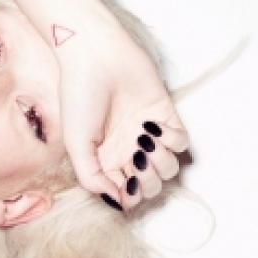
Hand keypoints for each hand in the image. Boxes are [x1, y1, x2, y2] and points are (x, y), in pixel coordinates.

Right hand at [58, 19, 188, 210]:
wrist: (96, 56)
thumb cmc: (80, 96)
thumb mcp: (76, 143)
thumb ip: (91, 177)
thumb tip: (116, 200)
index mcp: (105, 160)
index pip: (126, 194)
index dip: (130, 196)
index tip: (126, 183)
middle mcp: (127, 150)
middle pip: (151, 186)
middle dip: (148, 181)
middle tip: (137, 160)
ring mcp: (147, 134)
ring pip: (169, 168)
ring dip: (161, 161)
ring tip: (145, 142)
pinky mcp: (165, 115)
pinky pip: (182, 143)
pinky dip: (173, 140)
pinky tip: (155, 127)